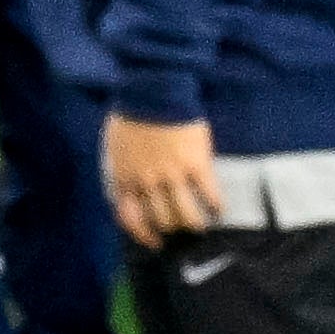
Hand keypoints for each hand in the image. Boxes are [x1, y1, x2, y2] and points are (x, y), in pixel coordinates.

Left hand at [105, 112, 224, 245]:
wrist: (153, 92)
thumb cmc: (131, 114)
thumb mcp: (115, 147)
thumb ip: (122, 170)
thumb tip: (128, 187)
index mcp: (124, 177)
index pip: (130, 218)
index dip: (143, 235)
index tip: (155, 242)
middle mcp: (147, 182)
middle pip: (161, 219)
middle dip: (172, 229)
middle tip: (181, 229)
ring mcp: (172, 175)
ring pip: (185, 215)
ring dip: (194, 225)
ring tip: (201, 227)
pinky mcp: (196, 165)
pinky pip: (209, 195)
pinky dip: (216, 206)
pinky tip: (219, 209)